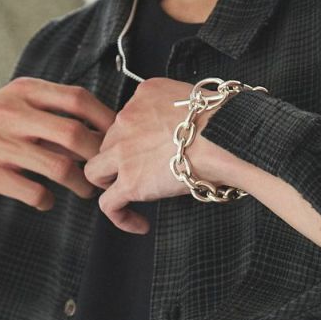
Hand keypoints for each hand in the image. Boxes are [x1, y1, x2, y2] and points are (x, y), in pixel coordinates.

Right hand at [0, 77, 114, 210]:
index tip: (118, 138)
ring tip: (86, 191)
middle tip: (106, 172)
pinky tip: (47, 201)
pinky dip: (47, 201)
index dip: (105, 120)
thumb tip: (100, 130)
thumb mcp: (12, 107)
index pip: (77, 99)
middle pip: (74, 134)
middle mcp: (9, 113)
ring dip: (81, 185)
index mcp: (22, 91)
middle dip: (98, 157)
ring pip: (59, 167)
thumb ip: (50, 113)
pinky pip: (34, 192)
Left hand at [83, 77, 215, 232]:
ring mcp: (124, 151)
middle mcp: (127, 119)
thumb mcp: (195, 102)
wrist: (224, 136)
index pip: (126, 119)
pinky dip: (120, 217)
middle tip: (141, 175)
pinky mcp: (130, 181)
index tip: (146, 152)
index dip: (133, 138)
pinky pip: (108, 204)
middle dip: (120, 161)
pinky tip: (138, 223)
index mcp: (145, 96)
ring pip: (96, 170)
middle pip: (108, 144)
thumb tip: (184, 135)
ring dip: (110, 185)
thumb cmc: (223, 124)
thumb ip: (179, 111)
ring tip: (130, 197)